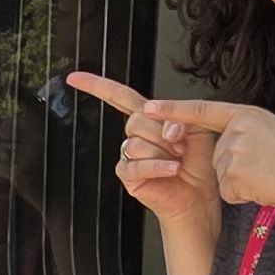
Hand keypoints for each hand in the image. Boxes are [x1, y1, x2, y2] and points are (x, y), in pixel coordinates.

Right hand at [59, 71, 223, 233]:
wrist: (199, 195)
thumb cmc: (198, 164)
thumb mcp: (196, 129)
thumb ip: (179, 118)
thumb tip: (165, 127)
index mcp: (148, 118)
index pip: (119, 96)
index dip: (96, 85)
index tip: (75, 78)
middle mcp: (135, 135)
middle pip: (135, 120)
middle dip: (163, 133)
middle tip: (181, 146)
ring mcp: (129, 155)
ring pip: (136, 143)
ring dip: (163, 153)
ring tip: (178, 160)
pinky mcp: (128, 175)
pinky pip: (137, 165)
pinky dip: (158, 167)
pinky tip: (172, 169)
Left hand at [65, 78, 274, 223]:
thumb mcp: (271, 134)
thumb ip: (243, 133)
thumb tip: (222, 148)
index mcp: (247, 114)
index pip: (203, 110)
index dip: (174, 110)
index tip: (149, 108)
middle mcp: (238, 128)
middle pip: (215, 155)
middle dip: (233, 169)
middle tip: (265, 169)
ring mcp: (235, 151)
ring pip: (220, 175)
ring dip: (240, 183)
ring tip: (268, 178)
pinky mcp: (234, 174)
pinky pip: (227, 191)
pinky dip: (243, 196)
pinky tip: (264, 189)